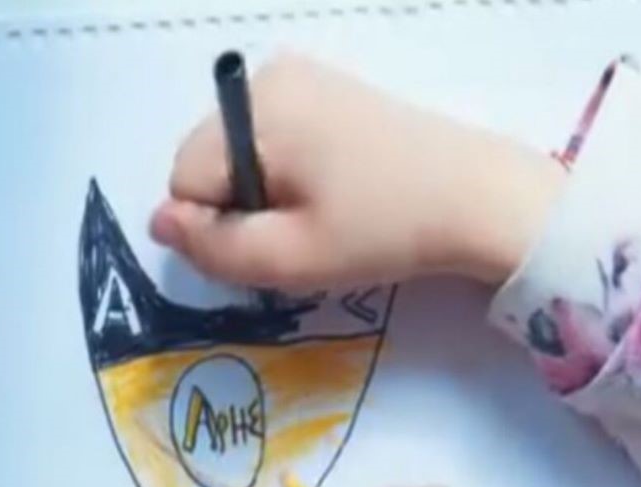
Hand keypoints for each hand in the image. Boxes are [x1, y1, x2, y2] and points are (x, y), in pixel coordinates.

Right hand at [152, 53, 564, 290]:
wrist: (482, 200)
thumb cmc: (383, 230)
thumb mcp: (290, 257)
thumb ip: (212, 247)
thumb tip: (158, 223)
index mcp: (256, 108)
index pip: (184, 182)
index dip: (220, 228)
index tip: (280, 241)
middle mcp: (268, 76)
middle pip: (208, 162)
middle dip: (239, 207)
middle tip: (307, 232)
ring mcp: (299, 77)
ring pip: (237, 155)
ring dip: (264, 195)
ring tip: (326, 212)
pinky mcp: (325, 90)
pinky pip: (271, 140)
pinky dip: (288, 174)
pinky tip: (336, 190)